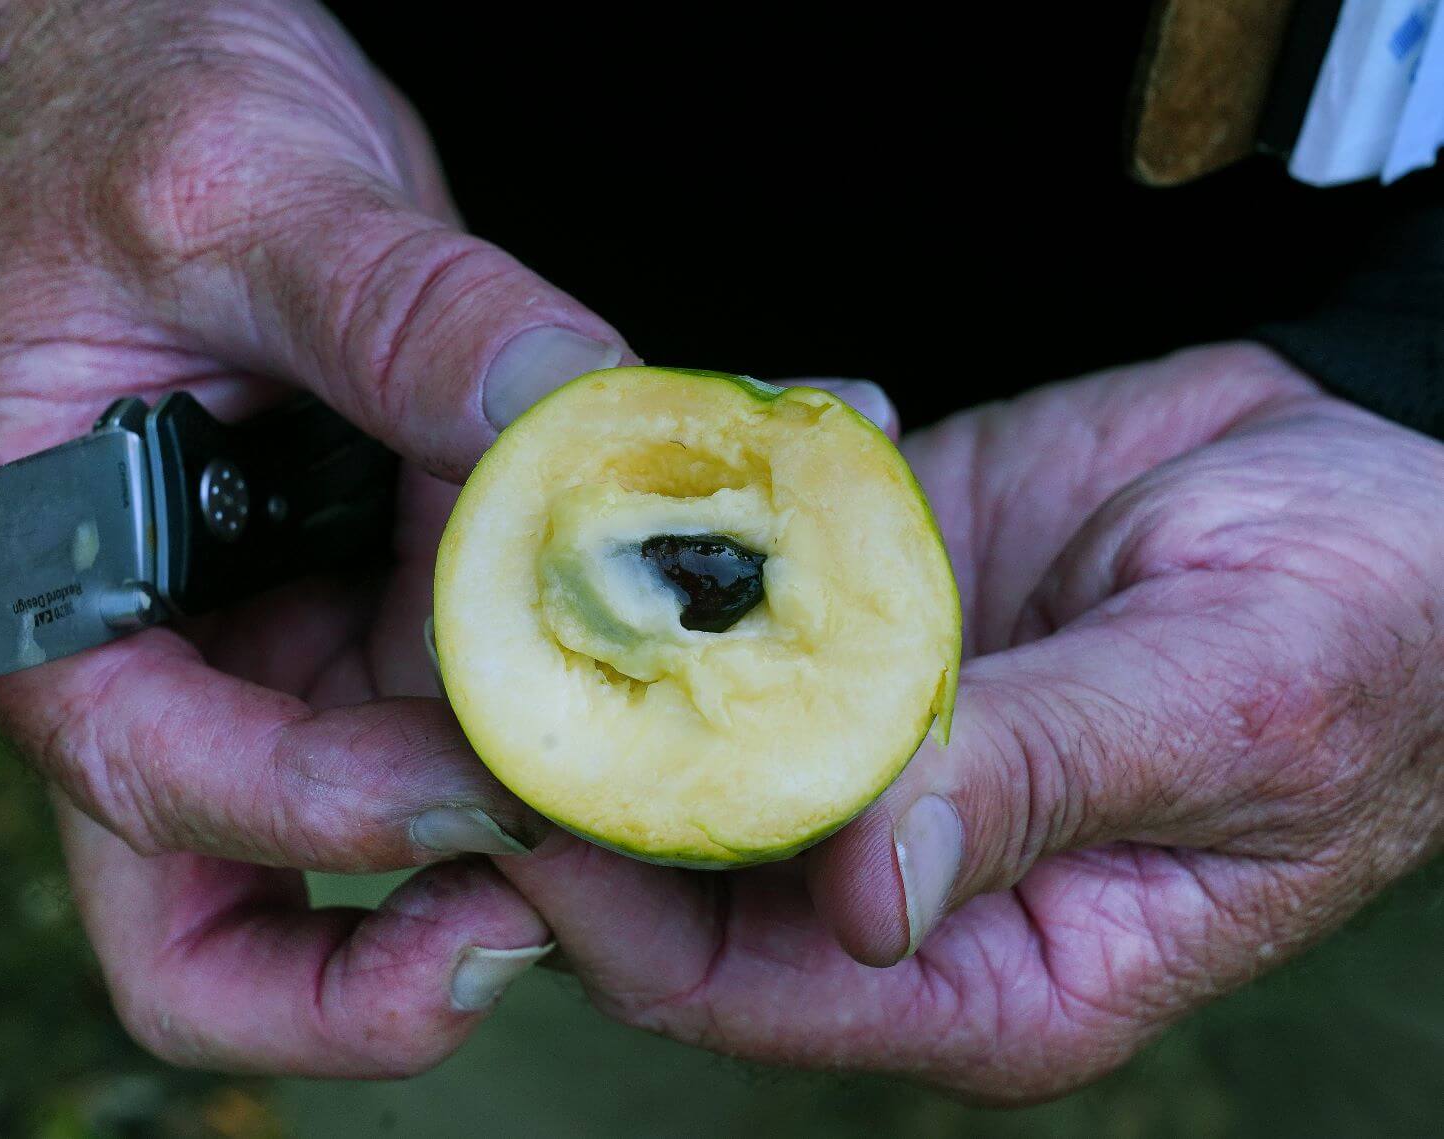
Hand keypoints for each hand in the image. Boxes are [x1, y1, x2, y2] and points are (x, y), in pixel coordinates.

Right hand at [0, 0, 632, 1075]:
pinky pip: (492, 694)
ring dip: (539, 818)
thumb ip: (395, 309)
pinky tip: (713, 625)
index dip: (316, 820)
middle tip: (559, 903)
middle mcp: (162, 655)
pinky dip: (595, 690)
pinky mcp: (385, 602)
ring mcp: (284, 644)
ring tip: (691, 760)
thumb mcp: (246, 194)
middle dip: (389, 946)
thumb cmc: (137, 119)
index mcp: (37, 591)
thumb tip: (558, 417)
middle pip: (230, 923)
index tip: (485, 789)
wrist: (173, 73)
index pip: (149, 781)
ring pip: (398, 830)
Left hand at [498, 343, 1443, 1099]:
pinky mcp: (851, 633)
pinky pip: (727, 606)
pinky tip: (668, 464)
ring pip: (672, 732)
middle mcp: (892, 880)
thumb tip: (861, 893)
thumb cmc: (1363, 634)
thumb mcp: (1226, 711)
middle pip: (665, 873)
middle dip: (558, 775)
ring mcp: (858, 750)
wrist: (1384, 493)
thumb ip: (1036, 790)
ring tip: (511, 547)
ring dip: (594, 647)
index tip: (512, 789)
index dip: (611, 907)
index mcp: (987, 969)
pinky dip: (683, 544)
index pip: (739, 987)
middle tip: (454, 659)